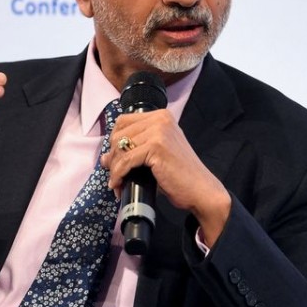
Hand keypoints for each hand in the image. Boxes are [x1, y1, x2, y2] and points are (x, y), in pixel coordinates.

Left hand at [101, 109, 231, 245]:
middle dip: (113, 158)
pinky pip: (126, 160)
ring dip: (114, 169)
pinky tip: (119, 185)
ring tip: (118, 183)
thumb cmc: (179, 175)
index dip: (114, 141)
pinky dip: (118, 175)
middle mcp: (160, 119)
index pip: (123, 121)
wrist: (201, 190)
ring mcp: (159, 131)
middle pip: (119, 134)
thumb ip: (133, 150)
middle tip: (115, 175)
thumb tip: (105, 157)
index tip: (114, 160)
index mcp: (161, 116)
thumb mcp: (155, 156)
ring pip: (120, 148)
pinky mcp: (157, 147)